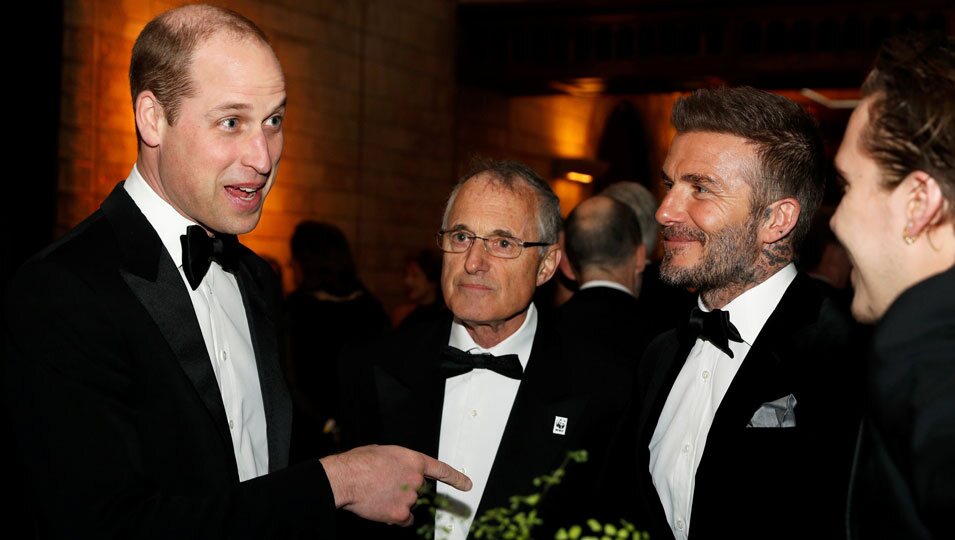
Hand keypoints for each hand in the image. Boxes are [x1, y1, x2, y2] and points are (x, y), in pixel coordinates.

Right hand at [320, 444, 470, 525]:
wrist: (346, 478)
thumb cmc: (359, 463)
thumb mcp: (383, 452)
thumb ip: (398, 462)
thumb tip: (397, 470)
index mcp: (414, 460)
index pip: (442, 471)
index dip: (456, 479)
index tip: (467, 485)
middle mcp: (417, 480)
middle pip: (420, 490)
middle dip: (407, 490)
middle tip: (387, 487)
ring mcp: (410, 498)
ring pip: (411, 505)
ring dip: (399, 503)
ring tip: (378, 494)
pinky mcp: (401, 514)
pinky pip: (406, 520)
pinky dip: (397, 518)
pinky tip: (383, 508)